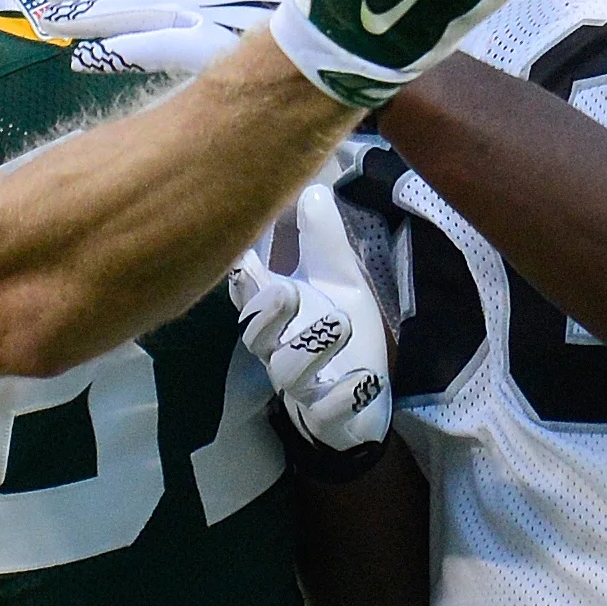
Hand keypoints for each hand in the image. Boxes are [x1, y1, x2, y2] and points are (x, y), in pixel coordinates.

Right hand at [230, 184, 390, 466]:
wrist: (364, 399)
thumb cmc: (340, 329)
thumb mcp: (339, 280)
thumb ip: (323, 239)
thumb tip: (311, 188)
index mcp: (275, 312)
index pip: (248, 290)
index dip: (242, 274)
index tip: (244, 252)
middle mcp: (278, 348)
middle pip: (254, 334)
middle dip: (266, 312)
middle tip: (287, 289)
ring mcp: (302, 386)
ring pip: (288, 373)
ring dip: (313, 347)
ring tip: (342, 323)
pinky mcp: (328, 417)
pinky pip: (326, 413)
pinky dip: (342, 397)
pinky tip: (362, 378)